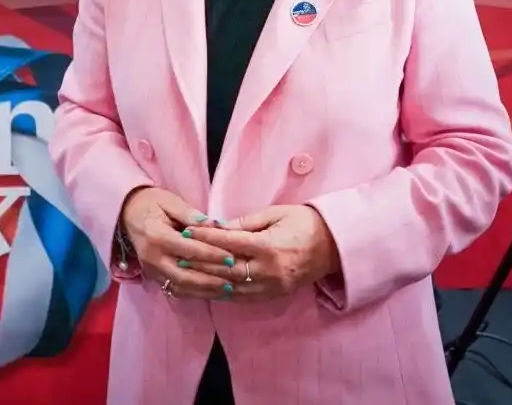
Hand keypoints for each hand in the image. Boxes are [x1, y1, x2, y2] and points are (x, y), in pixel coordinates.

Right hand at [120, 187, 243, 299]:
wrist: (126, 212)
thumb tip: (213, 226)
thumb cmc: (151, 202)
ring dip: (205, 290)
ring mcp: (151, 269)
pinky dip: (194, 292)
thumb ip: (190, 214)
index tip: (231, 257)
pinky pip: (175, 288)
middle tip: (233, 279)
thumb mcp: (170, 201)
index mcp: (156, 235)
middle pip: (184, 275)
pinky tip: (211, 291)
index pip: (188, 249)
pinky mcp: (152, 276)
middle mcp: (152, 257)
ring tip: (227, 290)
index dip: (211, 254)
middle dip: (210, 279)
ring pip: (181, 286)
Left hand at [185, 204, 340, 300]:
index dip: (206, 238)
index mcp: (270, 246)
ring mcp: (273, 287)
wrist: (334, 246)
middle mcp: (270, 271)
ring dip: (207, 282)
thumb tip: (218, 226)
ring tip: (185, 276)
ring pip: (233, 288)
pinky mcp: (275, 295)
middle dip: (200, 263)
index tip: (186, 232)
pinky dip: (224, 293)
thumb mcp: (275, 213)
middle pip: (227, 269)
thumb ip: (246, 222)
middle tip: (177, 256)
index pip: (230, 243)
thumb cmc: (304, 222)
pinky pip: (244, 297)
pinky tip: (207, 288)